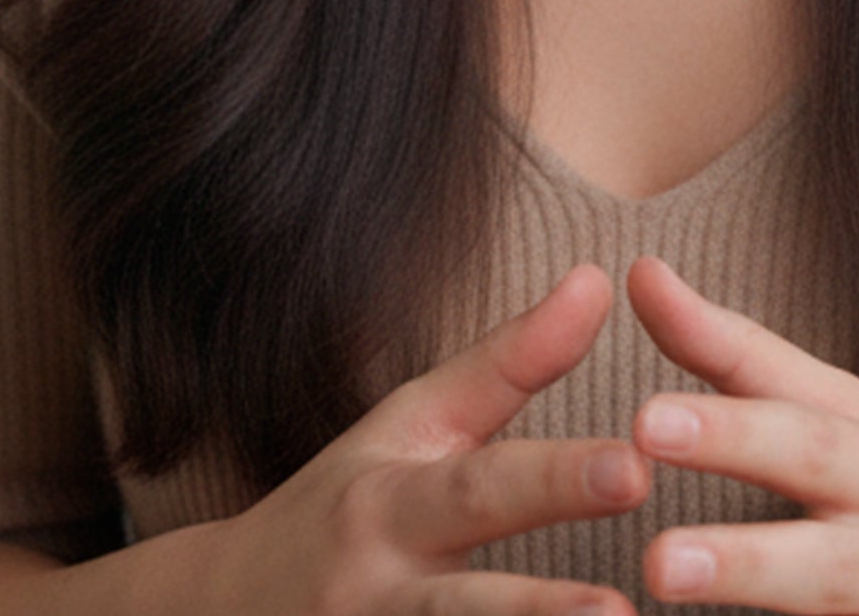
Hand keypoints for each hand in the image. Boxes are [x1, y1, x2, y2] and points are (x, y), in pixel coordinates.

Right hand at [192, 262, 652, 614]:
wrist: (223, 612)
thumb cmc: (346, 504)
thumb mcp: (412, 426)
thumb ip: (509, 362)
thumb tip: (598, 277)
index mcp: (391, 507)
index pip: (483, 488)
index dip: (556, 479)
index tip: (635, 468)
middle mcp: (379, 594)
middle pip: (465, 609)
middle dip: (540, 615)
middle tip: (620, 614)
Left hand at [623, 255, 858, 613]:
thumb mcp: (841, 418)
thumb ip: (735, 356)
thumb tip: (639, 270)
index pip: (798, 431)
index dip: (724, 427)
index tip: (643, 422)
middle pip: (827, 560)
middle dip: (746, 557)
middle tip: (657, 561)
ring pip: (842, 615)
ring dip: (764, 596)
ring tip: (672, 587)